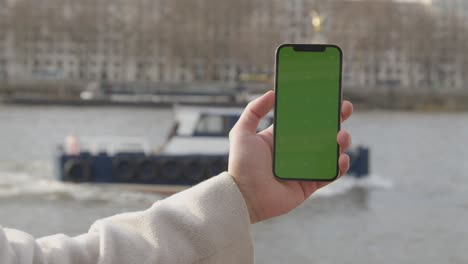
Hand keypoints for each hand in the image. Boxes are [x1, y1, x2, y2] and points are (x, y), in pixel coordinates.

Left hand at [228, 91, 352, 222]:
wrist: (245, 196)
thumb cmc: (242, 165)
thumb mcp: (242, 132)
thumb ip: (254, 110)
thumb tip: (272, 93)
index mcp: (282, 137)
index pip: (304, 120)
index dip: (318, 109)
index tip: (329, 97)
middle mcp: (296, 151)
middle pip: (322, 133)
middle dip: (336, 120)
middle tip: (345, 109)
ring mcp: (305, 167)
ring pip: (330, 152)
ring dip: (341, 142)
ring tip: (341, 137)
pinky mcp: (310, 184)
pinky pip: (330, 174)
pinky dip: (340, 167)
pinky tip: (341, 158)